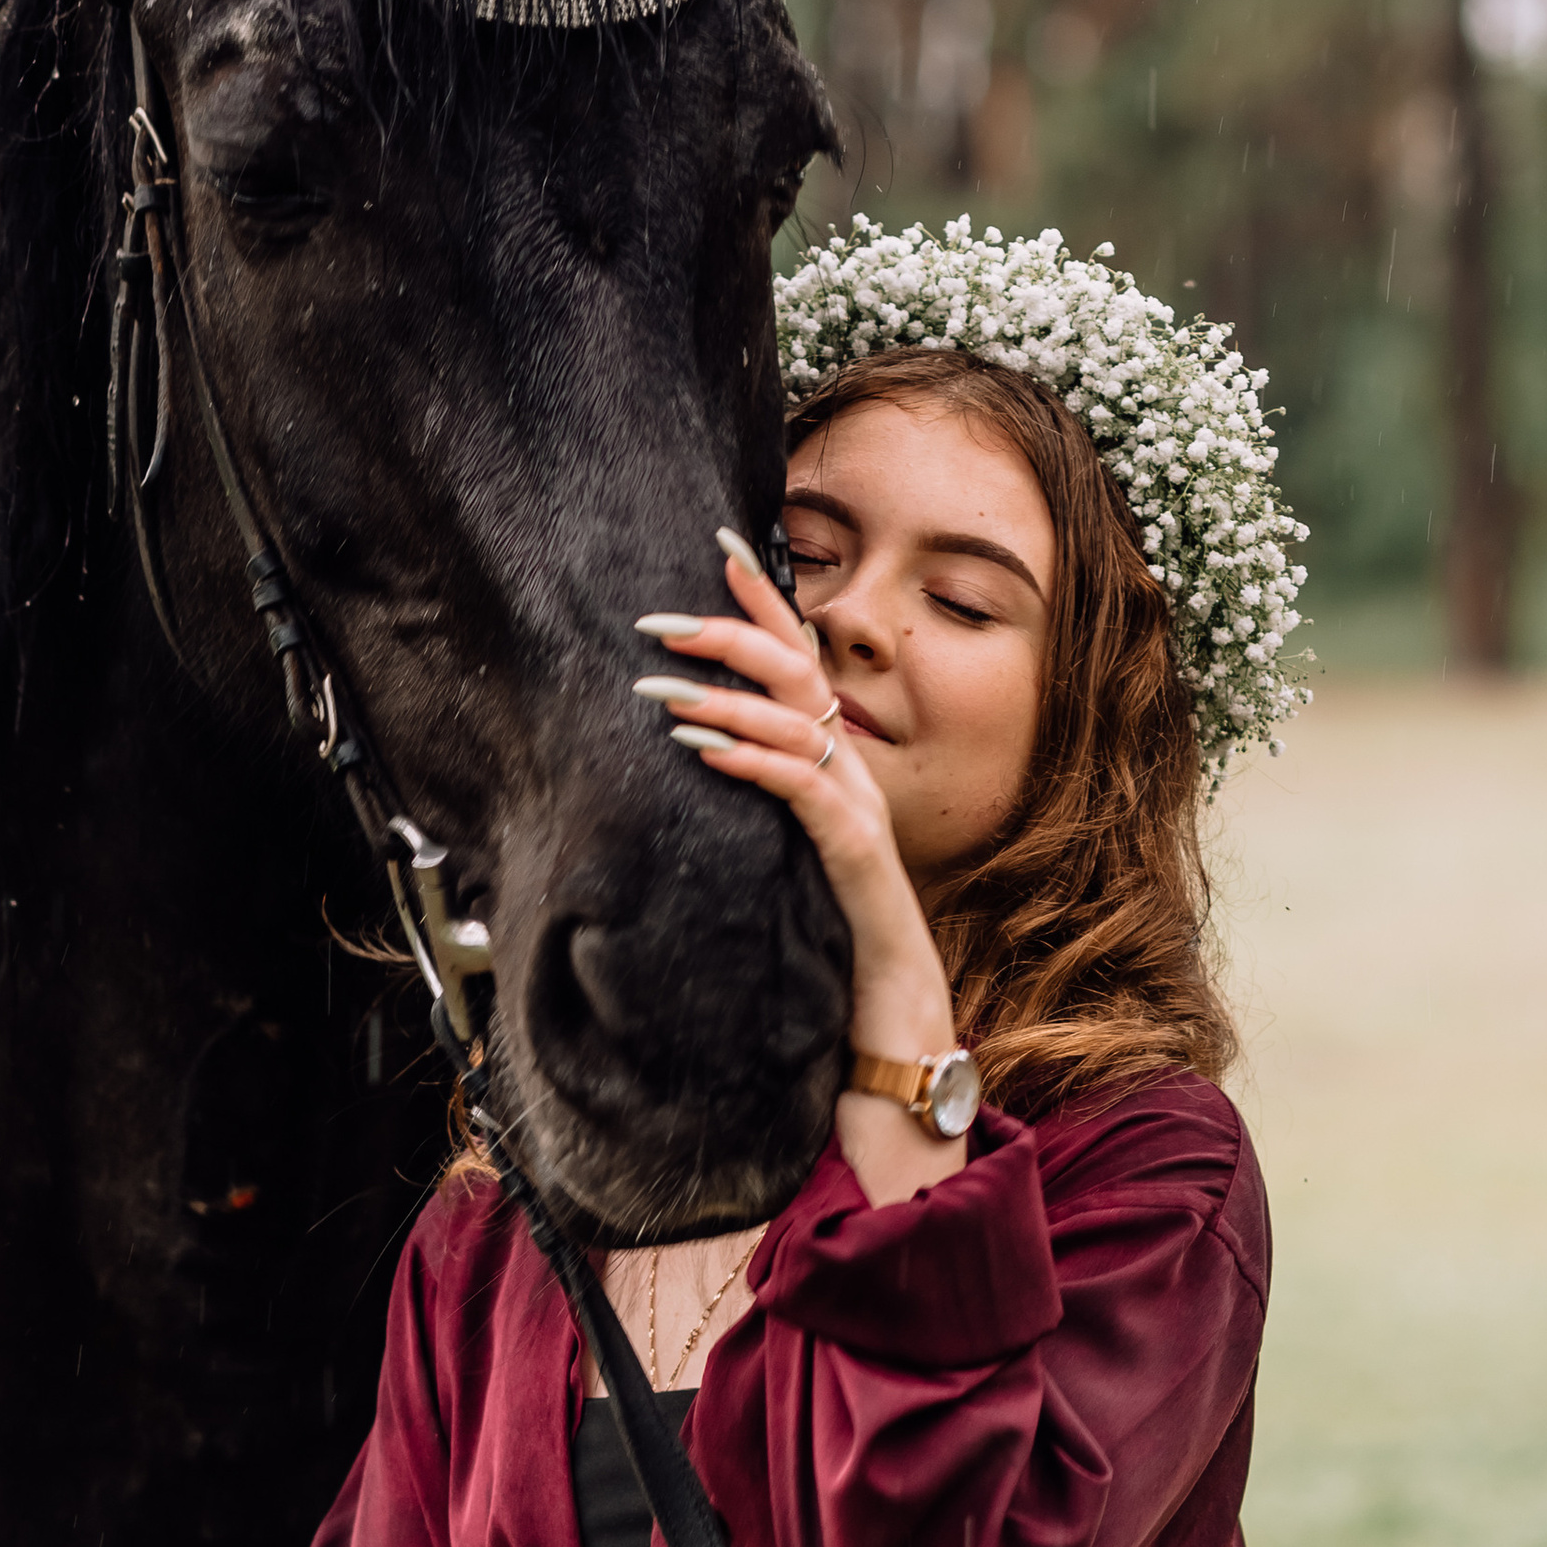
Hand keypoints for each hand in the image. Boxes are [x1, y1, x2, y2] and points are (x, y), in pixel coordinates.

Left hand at [633, 531, 954, 1068]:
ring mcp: (859, 807)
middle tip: (656, 621)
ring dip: (726, 701)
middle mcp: (851, 769)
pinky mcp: (856, 853)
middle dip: (731, 634)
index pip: (799, 659)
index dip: (765, 600)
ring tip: (661, 691)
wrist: (890, 1000)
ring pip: (800, 725)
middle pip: (800, 673)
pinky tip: (705, 752)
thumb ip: (759, 788)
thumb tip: (693, 745)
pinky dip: (755, 763)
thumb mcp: (786, 841)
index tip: (720, 545)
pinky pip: (805, 792)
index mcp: (834, 757)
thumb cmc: (831, 922)